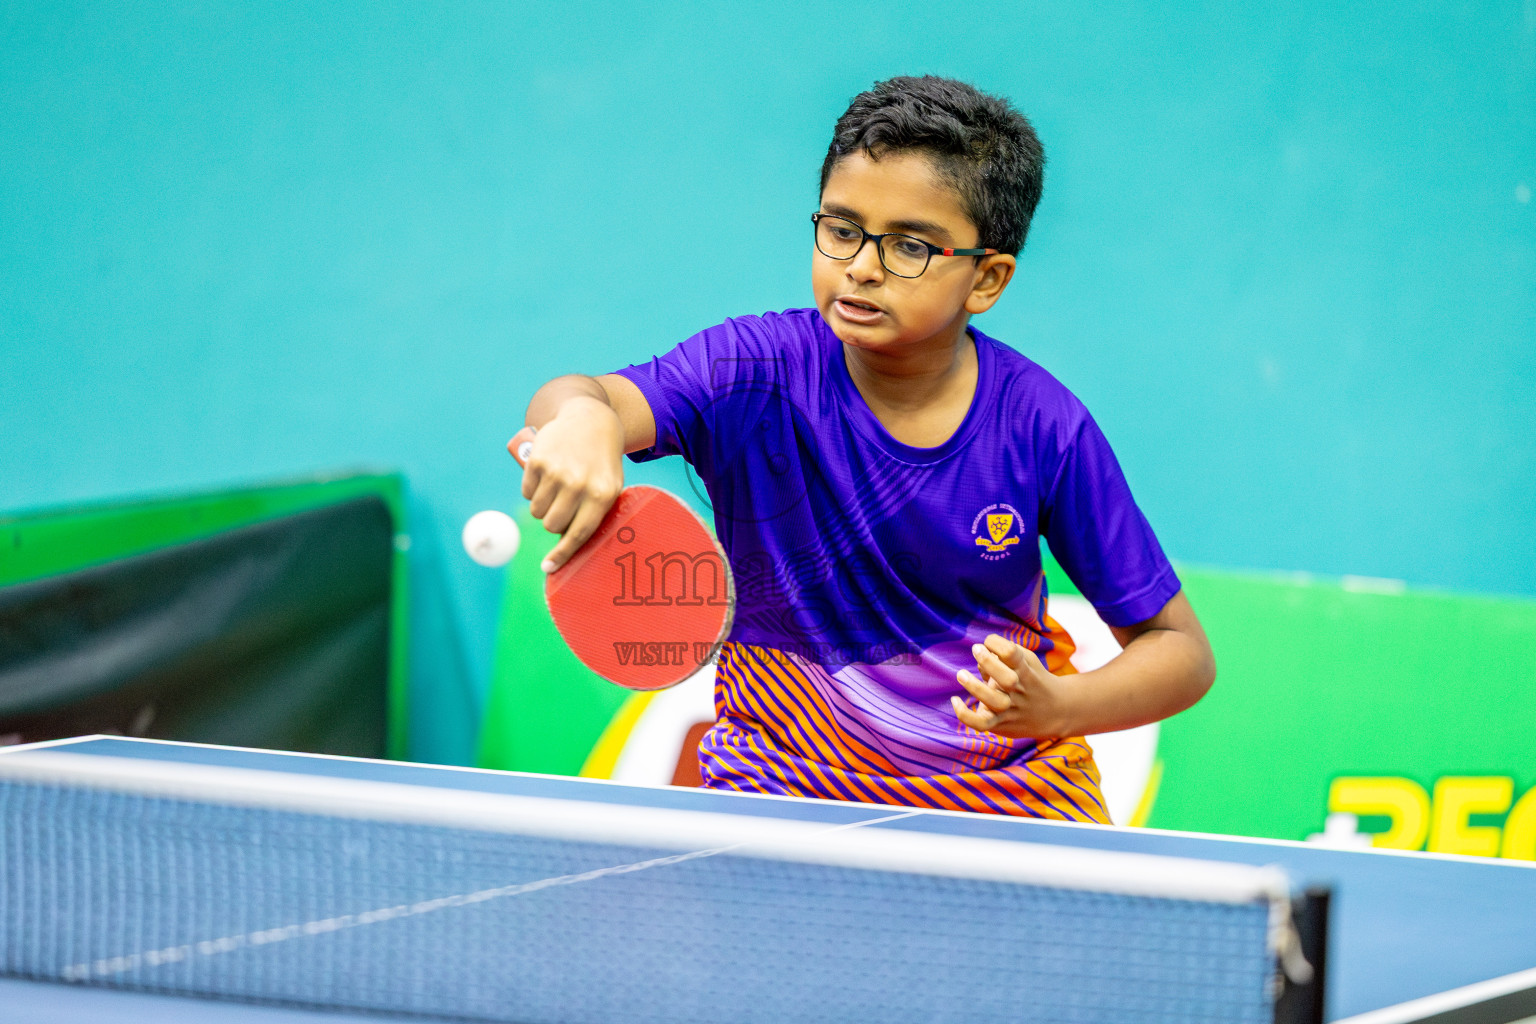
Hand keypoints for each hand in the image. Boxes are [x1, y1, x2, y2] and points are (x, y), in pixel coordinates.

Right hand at [511, 396, 624, 571]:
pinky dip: (532, 490)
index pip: (578, 534)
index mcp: (602, 495)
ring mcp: (557, 472)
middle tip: (560, 508)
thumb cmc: (601, 462)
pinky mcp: (538, 461)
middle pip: (551, 525)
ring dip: (542, 506)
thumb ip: (594, 514)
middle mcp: (579, 484)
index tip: (548, 569)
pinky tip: (545, 476)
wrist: (591, 420)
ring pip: (536, 510)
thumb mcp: (609, 486)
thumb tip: (567, 545)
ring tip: (555, 489)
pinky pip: (526, 492)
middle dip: (552, 522)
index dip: (562, 554)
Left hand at [951, 634, 1071, 739]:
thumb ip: (1006, 656)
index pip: (1012, 653)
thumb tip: (981, 656)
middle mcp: (1019, 690)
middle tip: (976, 649)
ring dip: (975, 687)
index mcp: (1025, 671)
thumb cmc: (1034, 680)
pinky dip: (965, 715)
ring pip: (993, 701)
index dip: (997, 643)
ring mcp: (1010, 709)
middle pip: (1006, 678)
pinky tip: (955, 700)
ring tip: (961, 673)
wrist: (1056, 712)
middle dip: (990, 662)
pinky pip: (981, 724)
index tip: (987, 642)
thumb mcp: (1028, 662)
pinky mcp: (1000, 724)